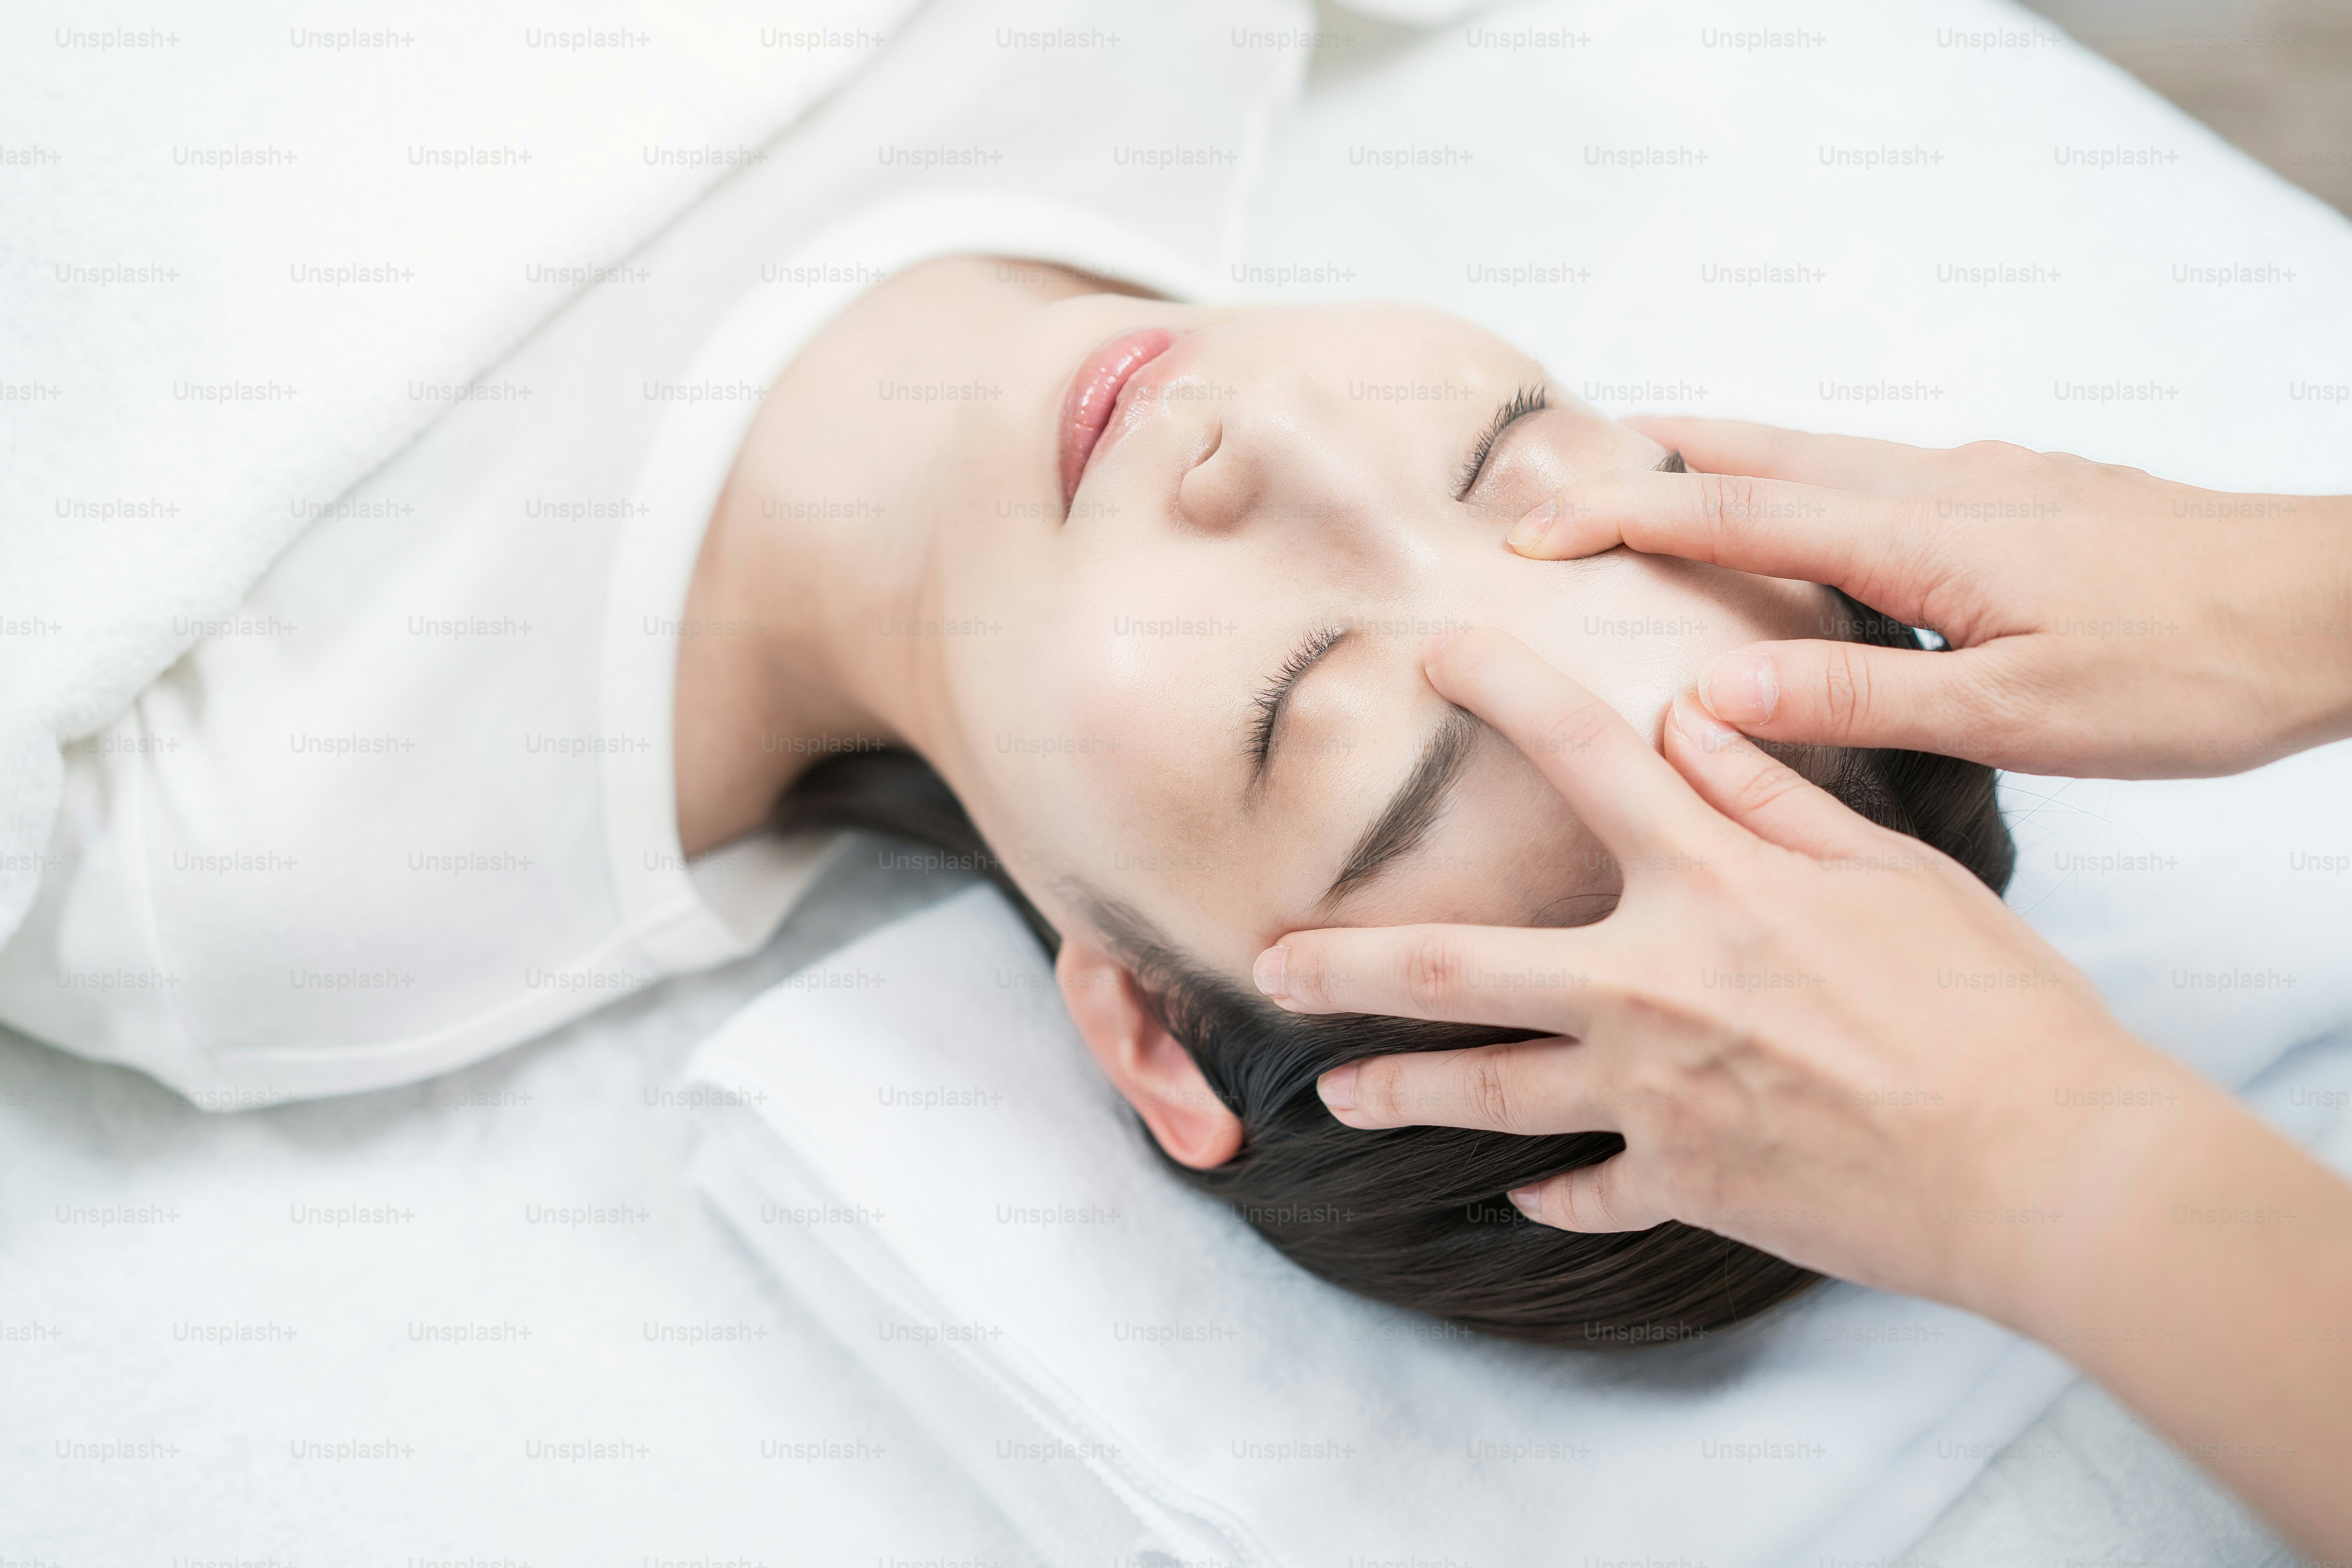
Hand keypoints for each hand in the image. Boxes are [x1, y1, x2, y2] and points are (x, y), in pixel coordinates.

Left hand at [1251, 627, 2220, 1329]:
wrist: (2043, 1165)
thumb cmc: (1993, 1008)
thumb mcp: (1894, 872)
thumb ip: (1775, 795)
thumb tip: (1688, 719)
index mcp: (1712, 886)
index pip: (1583, 756)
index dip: (1502, 687)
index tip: (1432, 650)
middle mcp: (1652, 986)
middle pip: (1455, 971)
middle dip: (1347, 965)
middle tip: (1269, 966)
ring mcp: (1654, 1096)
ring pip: (1485, 1095)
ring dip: (1397, 1093)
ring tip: (1333, 1097)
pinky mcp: (1686, 1183)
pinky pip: (1587, 1192)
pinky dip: (1553, 1195)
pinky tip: (1522, 1196)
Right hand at [1504, 418, 2351, 777]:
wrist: (2339, 605)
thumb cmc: (2191, 666)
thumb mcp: (2017, 711)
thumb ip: (1858, 697)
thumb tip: (1707, 702)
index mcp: (1922, 538)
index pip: (1735, 513)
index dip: (1625, 520)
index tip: (1535, 534)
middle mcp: (1943, 488)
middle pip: (1767, 454)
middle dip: (1656, 462)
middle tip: (1565, 471)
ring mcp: (1989, 484)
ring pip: (1827, 457)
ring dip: (1732, 465)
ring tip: (1663, 481)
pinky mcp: (2027, 499)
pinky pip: (1884, 476)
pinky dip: (1812, 485)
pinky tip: (1819, 522)